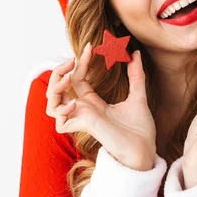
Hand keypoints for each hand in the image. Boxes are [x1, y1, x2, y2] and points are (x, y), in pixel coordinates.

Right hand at [45, 43, 156, 170]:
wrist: (145, 148)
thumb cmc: (140, 129)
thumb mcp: (138, 96)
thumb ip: (136, 75)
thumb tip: (134, 54)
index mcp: (94, 103)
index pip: (77, 78)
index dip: (80, 62)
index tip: (89, 47)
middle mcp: (84, 110)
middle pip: (57, 88)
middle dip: (59, 71)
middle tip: (72, 60)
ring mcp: (81, 119)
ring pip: (52, 103)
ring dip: (54, 88)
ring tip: (68, 78)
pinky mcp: (83, 129)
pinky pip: (59, 121)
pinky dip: (62, 110)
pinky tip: (75, 103)